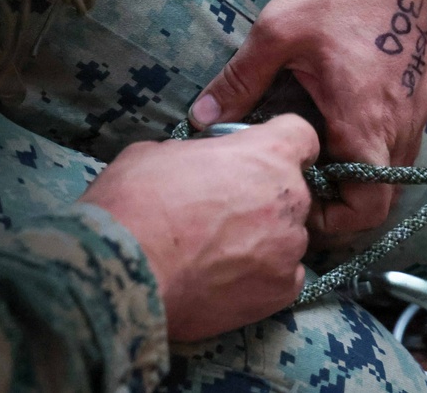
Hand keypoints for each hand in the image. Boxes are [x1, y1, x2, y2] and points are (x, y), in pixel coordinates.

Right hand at [80, 114, 318, 341]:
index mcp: (267, 155)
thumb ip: (195, 155)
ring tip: (217, 252)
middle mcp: (289, 198)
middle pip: (293, 191)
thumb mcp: (158, 153)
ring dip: (262, 240)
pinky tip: (225, 279)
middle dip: (266, 197)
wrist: (125, 270)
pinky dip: (260, 277)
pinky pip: (283, 277)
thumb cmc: (136, 203)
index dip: (282, 144)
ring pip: (287, 237)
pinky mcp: (281, 291)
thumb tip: (195, 165)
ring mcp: (289, 248)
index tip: (262, 157)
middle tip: (224, 211)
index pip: (301, 136)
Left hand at [188, 0, 426, 247]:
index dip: (334, 224)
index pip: (367, 207)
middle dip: (341, 203)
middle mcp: (400, 124)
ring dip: (358, 175)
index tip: (299, 205)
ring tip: (316, 155)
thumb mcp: (277, 30)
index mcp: (365, 118)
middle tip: (300, 184)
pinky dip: (373, 148)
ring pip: (393, 170)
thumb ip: (241, 80)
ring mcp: (416, 108)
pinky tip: (338, 123)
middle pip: (381, 197)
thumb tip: (202, 118)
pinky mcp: (420, 90)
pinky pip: (400, 141)